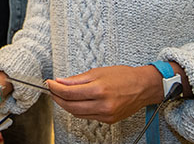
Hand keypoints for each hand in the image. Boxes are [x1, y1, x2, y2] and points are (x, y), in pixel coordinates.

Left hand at [46, 65, 161, 123]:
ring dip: (66, 105)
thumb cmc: (123, 76)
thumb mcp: (98, 72)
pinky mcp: (109, 120)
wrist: (144, 87)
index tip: (49, 84)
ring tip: (60, 96)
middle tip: (51, 90)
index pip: (69, 92)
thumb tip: (61, 81)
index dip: (55, 88)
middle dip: (57, 98)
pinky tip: (74, 102)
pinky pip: (87, 116)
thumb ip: (77, 79)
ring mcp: (106, 114)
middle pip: (71, 106)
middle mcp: (103, 104)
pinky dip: (78, 110)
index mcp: (99, 89)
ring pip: (77, 113)